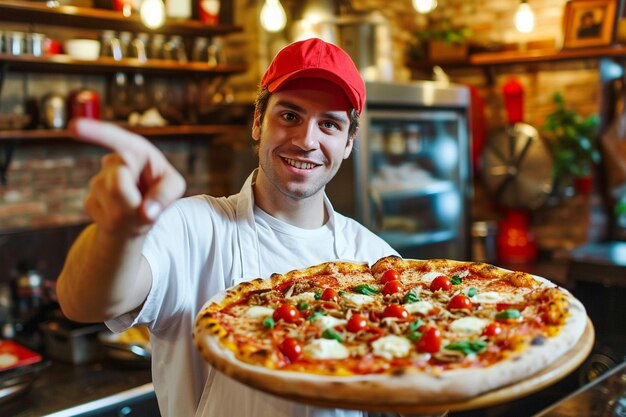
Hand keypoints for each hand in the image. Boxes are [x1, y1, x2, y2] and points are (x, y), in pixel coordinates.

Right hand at [70, 118, 185, 235]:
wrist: (140, 213)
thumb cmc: (160, 191)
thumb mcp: (174, 187)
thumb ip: (166, 193)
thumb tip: (146, 213)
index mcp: (135, 149)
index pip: (115, 138)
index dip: (96, 132)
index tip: (75, 126)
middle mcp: (114, 162)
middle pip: (117, 184)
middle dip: (131, 199)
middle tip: (145, 203)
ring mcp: (98, 182)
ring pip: (114, 206)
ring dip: (129, 213)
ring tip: (137, 208)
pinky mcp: (89, 201)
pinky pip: (106, 218)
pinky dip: (121, 223)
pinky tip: (124, 217)